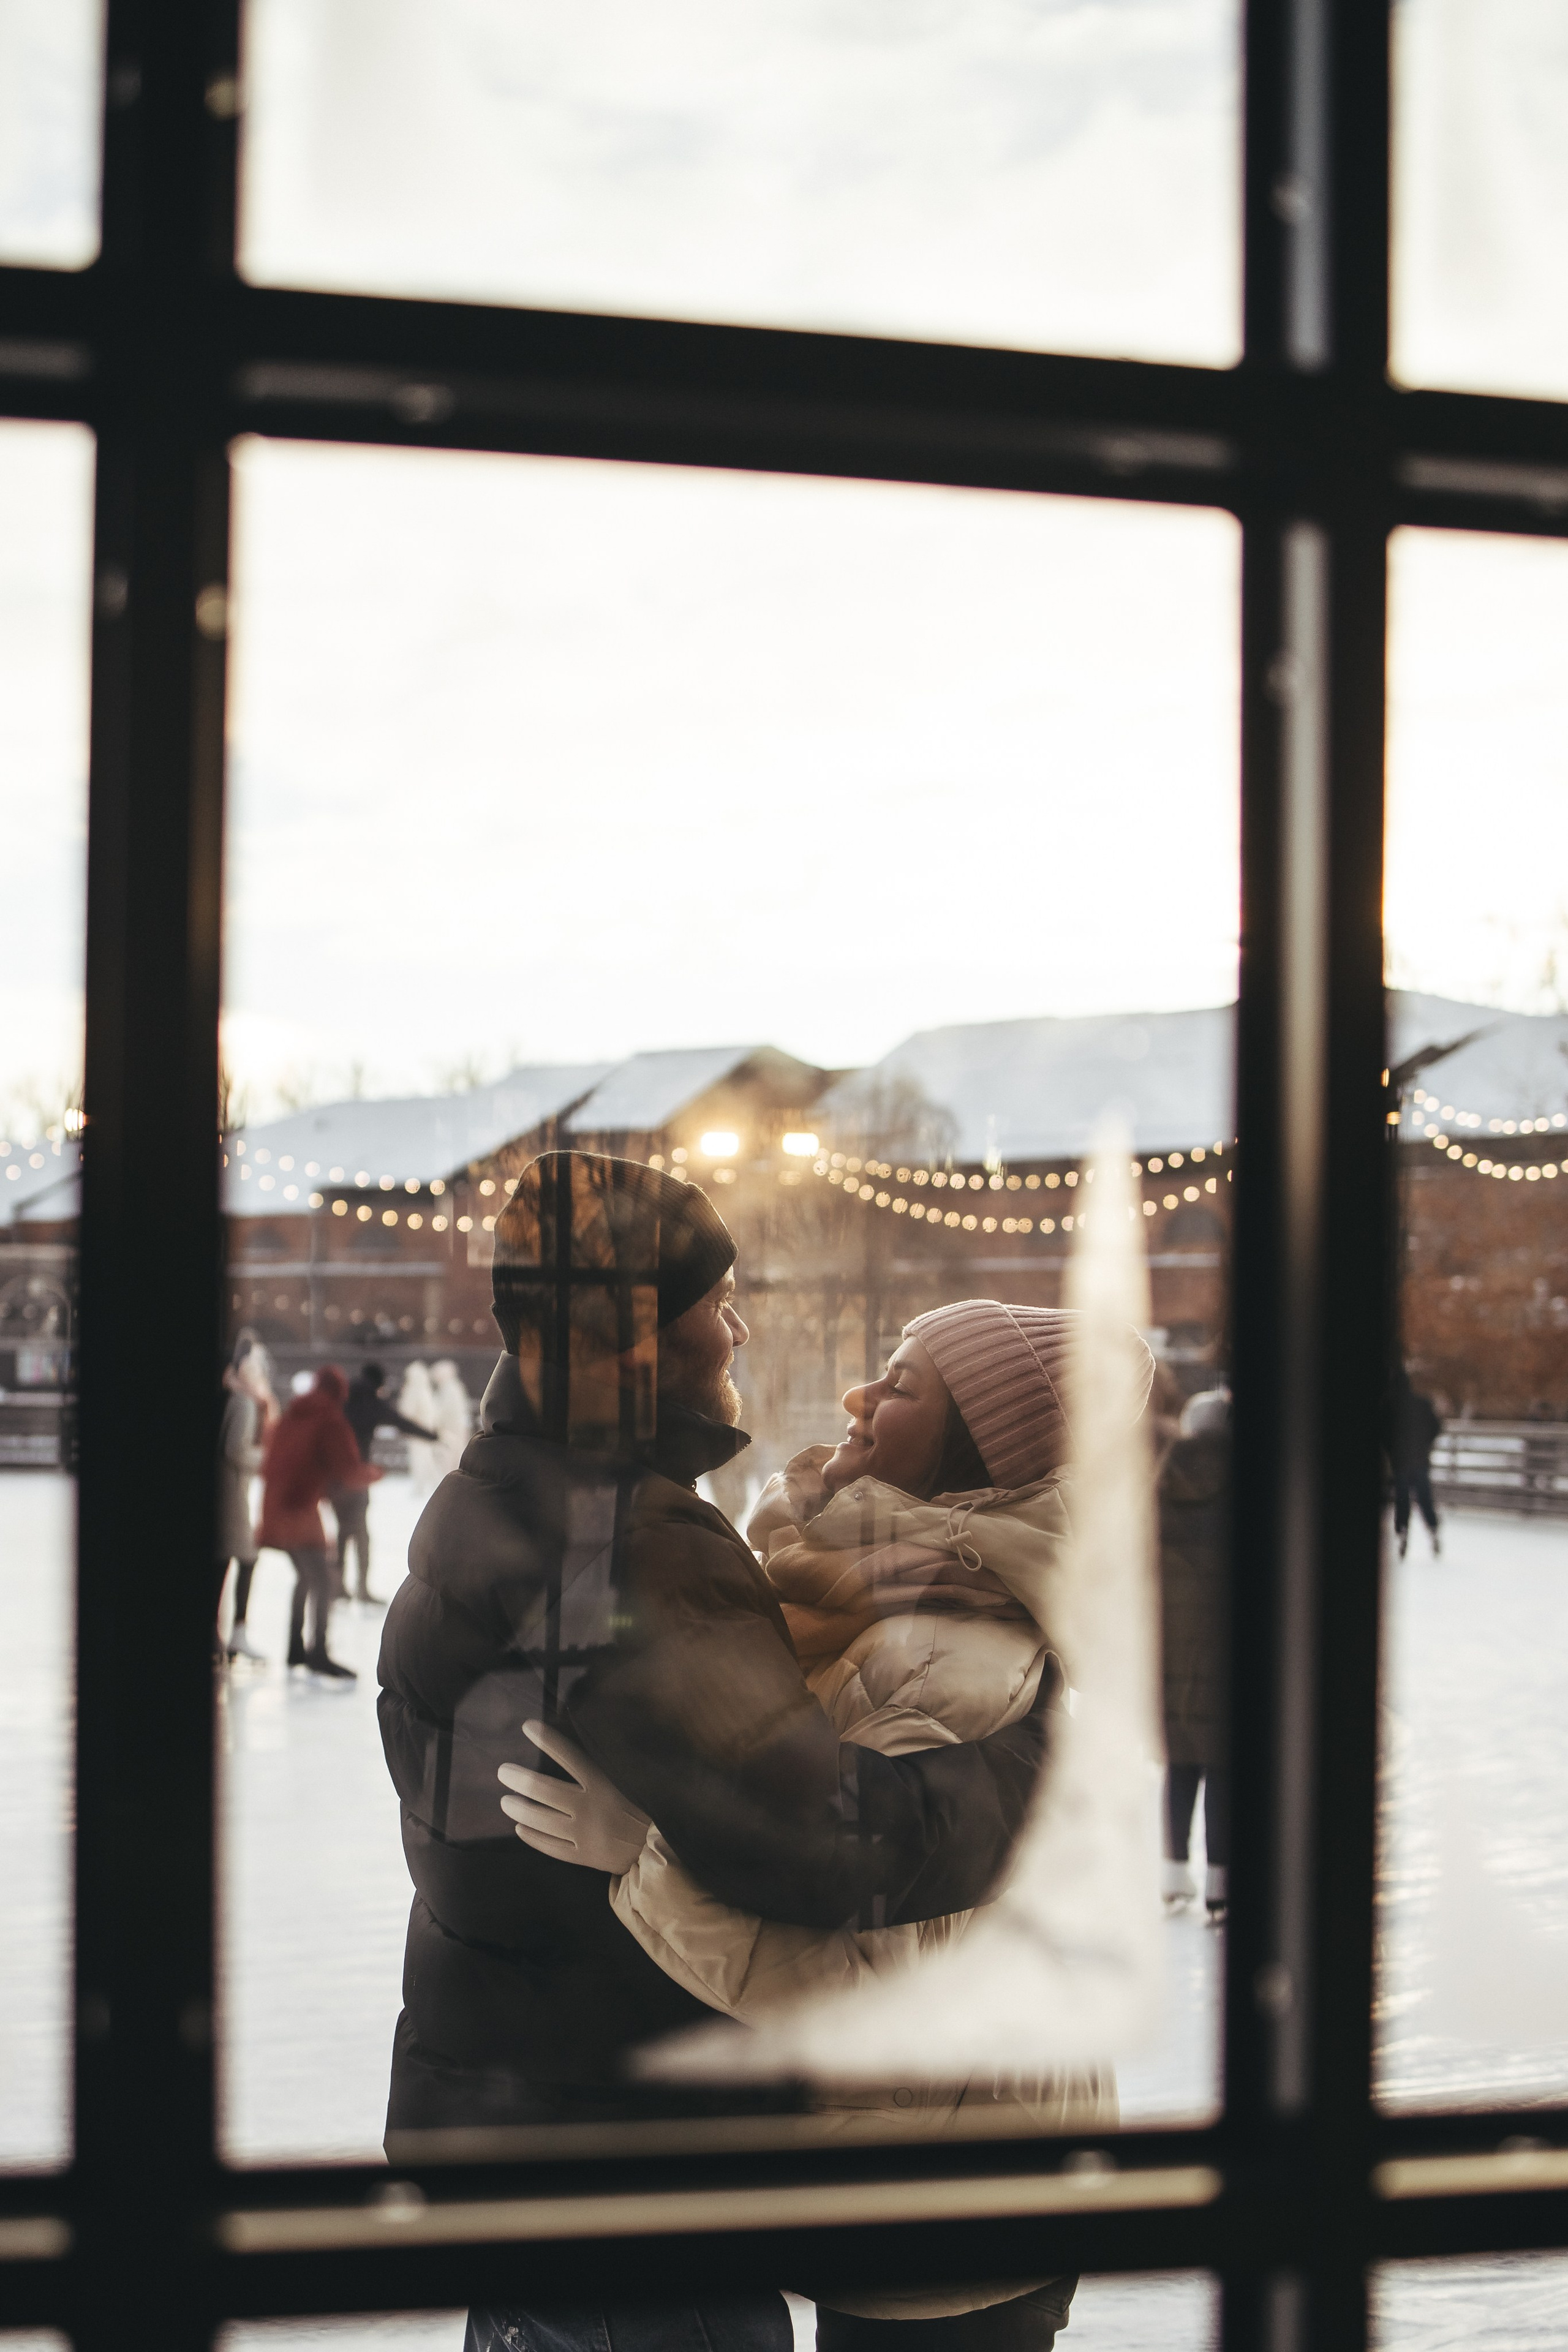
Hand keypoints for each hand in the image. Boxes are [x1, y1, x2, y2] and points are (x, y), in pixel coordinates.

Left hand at [497, 1718, 650, 1873]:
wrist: (664, 1851)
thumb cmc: (652, 1808)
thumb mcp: (639, 1779)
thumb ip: (618, 1760)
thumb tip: (601, 1729)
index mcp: (604, 1784)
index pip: (569, 1756)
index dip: (547, 1740)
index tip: (527, 1726)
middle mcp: (590, 1809)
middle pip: (544, 1790)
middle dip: (519, 1778)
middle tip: (502, 1771)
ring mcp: (584, 1835)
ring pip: (540, 1820)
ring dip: (518, 1808)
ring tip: (505, 1801)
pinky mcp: (584, 1857)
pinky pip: (550, 1847)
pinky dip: (532, 1837)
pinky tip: (520, 1829)